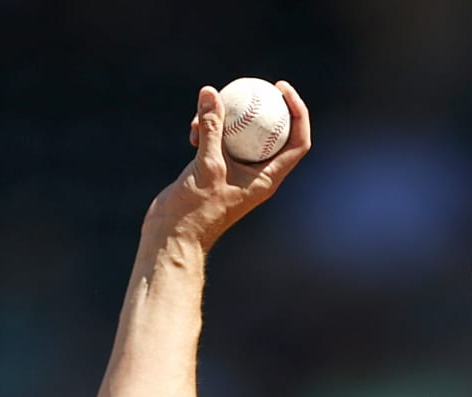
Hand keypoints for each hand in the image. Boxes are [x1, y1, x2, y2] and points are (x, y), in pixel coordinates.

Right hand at [145, 80, 312, 249]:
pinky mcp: (216, 170)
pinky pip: (219, 142)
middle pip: (273, 134)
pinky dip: (208, 131)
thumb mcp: (206, 166)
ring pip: (241, 135)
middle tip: (255, 84)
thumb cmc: (196, 210)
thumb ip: (212, 129)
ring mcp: (236, 172)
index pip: (297, 142)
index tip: (282, 90)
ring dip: (226, 119)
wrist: (173, 235)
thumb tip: (210, 92)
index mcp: (268, 178)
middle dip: (266, 108)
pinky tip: (192, 127)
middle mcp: (257, 175)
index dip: (298, 112)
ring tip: (206, 111)